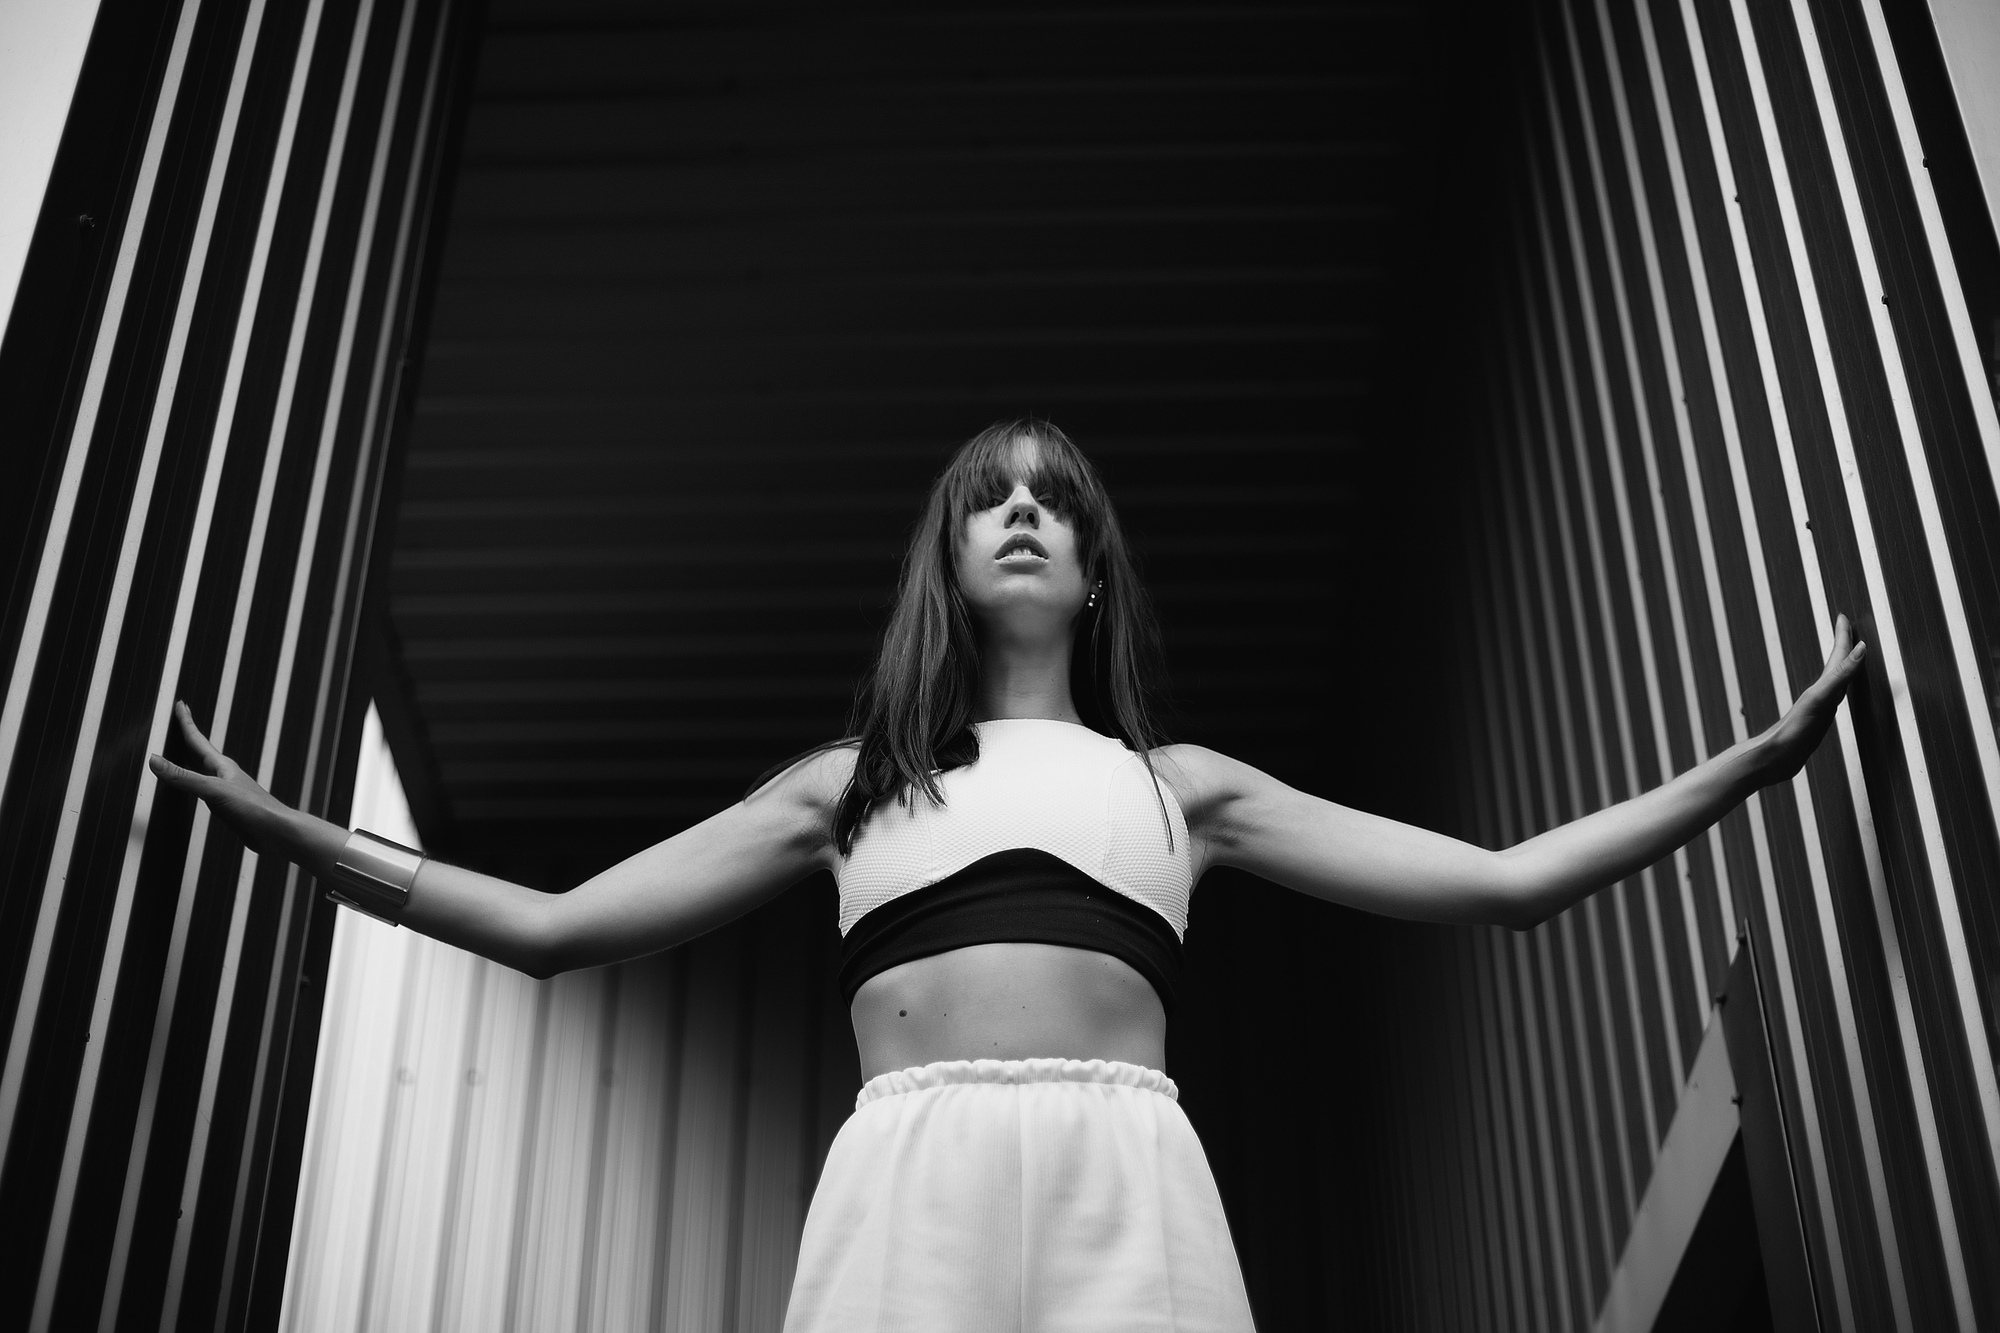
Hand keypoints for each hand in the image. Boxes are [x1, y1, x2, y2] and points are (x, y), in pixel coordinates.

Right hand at [148, 702, 298, 856]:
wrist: (277, 832)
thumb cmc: (254, 809)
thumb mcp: (213, 791)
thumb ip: (184, 777)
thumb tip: (154, 760)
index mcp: (221, 766)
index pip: (198, 739)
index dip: (186, 721)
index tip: (179, 704)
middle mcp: (223, 774)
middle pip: (199, 751)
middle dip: (187, 735)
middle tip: (178, 720)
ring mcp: (226, 789)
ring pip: (202, 769)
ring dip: (189, 758)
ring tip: (181, 750)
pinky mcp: (227, 806)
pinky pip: (204, 788)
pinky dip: (193, 782)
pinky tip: (194, 786)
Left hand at [1756, 614, 1866, 784]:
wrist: (1774, 758)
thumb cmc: (1793, 730)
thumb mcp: (1820, 699)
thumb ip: (1840, 674)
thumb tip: (1860, 647)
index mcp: (1822, 687)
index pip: (1837, 656)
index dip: (1842, 636)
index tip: (1843, 616)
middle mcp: (1821, 694)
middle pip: (1836, 665)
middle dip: (1844, 646)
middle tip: (1849, 629)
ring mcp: (1819, 708)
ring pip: (1836, 681)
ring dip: (1843, 667)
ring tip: (1849, 657)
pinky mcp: (1817, 724)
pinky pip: (1834, 701)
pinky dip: (1840, 691)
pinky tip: (1838, 696)